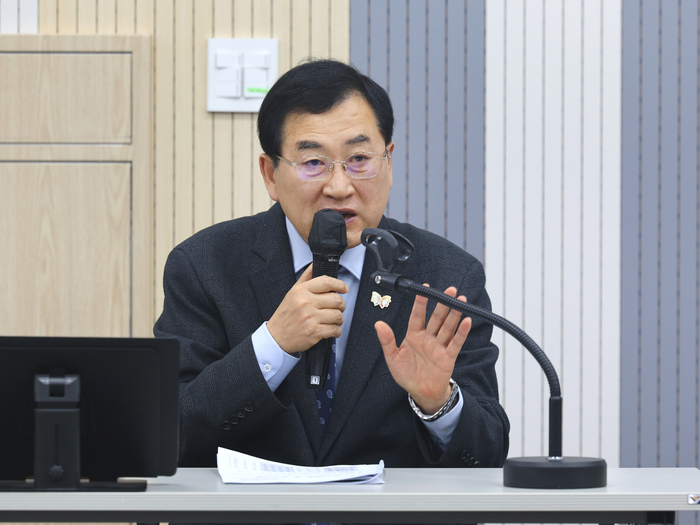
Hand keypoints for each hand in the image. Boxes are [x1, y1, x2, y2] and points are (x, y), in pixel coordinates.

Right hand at [267, 264, 348, 353]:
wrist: (276, 337)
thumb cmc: (285, 315)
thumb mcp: (292, 293)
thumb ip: (306, 278)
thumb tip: (315, 265)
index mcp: (301, 291)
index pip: (326, 282)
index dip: (339, 284)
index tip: (344, 288)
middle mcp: (306, 303)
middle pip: (336, 299)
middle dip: (341, 305)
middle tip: (337, 308)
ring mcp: (310, 318)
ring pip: (338, 315)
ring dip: (339, 319)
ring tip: (333, 320)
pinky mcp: (314, 332)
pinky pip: (335, 329)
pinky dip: (337, 331)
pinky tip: (331, 329)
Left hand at [374, 286, 471, 414]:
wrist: (420, 393)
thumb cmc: (406, 375)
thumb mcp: (392, 358)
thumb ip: (387, 341)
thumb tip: (378, 324)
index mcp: (413, 336)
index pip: (417, 316)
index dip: (421, 303)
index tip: (424, 289)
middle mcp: (427, 338)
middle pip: (436, 318)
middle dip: (442, 304)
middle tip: (450, 290)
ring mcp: (438, 346)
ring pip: (447, 327)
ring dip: (454, 314)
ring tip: (460, 300)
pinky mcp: (448, 357)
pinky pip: (455, 343)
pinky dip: (462, 332)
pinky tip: (467, 321)